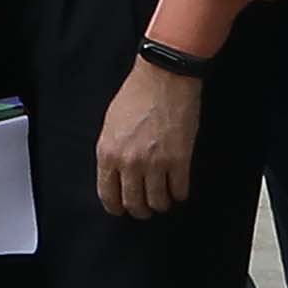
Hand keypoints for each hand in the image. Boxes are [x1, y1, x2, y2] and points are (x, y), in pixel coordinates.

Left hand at [92, 54, 204, 223]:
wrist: (164, 77)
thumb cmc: (136, 95)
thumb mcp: (111, 125)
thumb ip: (112, 152)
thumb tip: (116, 175)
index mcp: (107, 153)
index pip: (108, 195)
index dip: (117, 207)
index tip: (123, 208)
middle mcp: (129, 163)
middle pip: (134, 204)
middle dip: (141, 210)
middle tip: (147, 206)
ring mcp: (155, 163)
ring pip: (158, 202)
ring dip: (162, 203)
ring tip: (164, 197)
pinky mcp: (179, 160)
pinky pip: (179, 191)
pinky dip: (179, 193)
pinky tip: (179, 187)